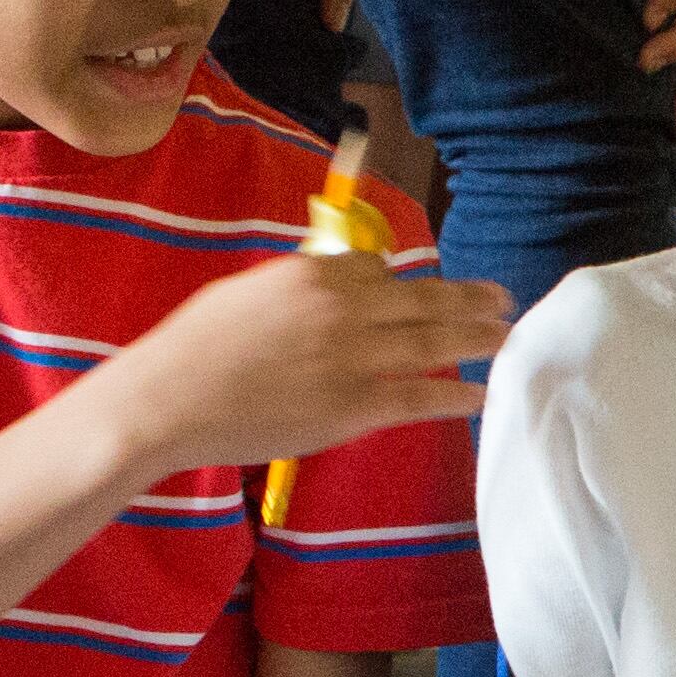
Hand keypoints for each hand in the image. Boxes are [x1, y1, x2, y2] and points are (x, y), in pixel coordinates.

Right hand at [105, 253, 514, 476]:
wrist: (170, 400)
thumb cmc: (195, 347)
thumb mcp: (248, 293)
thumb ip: (298, 290)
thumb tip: (331, 288)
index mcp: (314, 274)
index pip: (378, 269)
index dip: (400, 284)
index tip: (419, 293)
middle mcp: (343, 309)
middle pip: (422, 298)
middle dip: (468, 299)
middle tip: (502, 299)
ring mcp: (353, 358)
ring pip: (432, 342)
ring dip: (476, 339)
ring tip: (505, 337)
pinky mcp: (354, 407)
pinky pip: (418, 397)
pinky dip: (454, 396)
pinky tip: (477, 395)